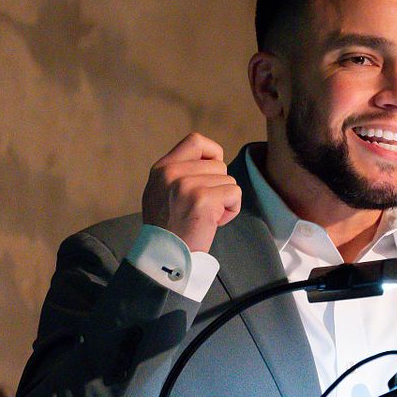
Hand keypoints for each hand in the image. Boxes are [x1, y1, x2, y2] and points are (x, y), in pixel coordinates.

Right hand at [141, 133, 241, 252]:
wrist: (165, 255)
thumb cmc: (169, 228)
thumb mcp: (162, 192)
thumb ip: (178, 174)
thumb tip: (208, 161)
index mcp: (162, 168)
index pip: (196, 141)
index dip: (213, 154)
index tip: (211, 174)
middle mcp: (172, 172)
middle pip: (218, 165)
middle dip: (219, 186)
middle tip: (204, 207)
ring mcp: (187, 184)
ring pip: (228, 180)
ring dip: (224, 200)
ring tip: (206, 216)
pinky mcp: (203, 199)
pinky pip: (234, 193)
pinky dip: (231, 210)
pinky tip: (215, 222)